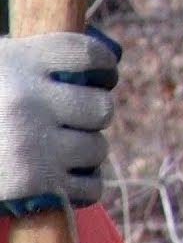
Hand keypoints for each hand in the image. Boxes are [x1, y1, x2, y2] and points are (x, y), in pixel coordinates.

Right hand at [0, 31, 119, 214]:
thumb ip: (35, 61)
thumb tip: (100, 64)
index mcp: (18, 62)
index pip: (91, 57)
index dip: (104, 68)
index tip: (101, 77)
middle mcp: (27, 100)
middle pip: (100, 107)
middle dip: (90, 116)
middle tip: (70, 121)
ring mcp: (32, 144)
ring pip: (98, 147)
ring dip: (85, 152)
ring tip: (59, 151)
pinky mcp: (34, 184)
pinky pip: (90, 184)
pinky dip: (84, 185)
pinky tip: (65, 178)